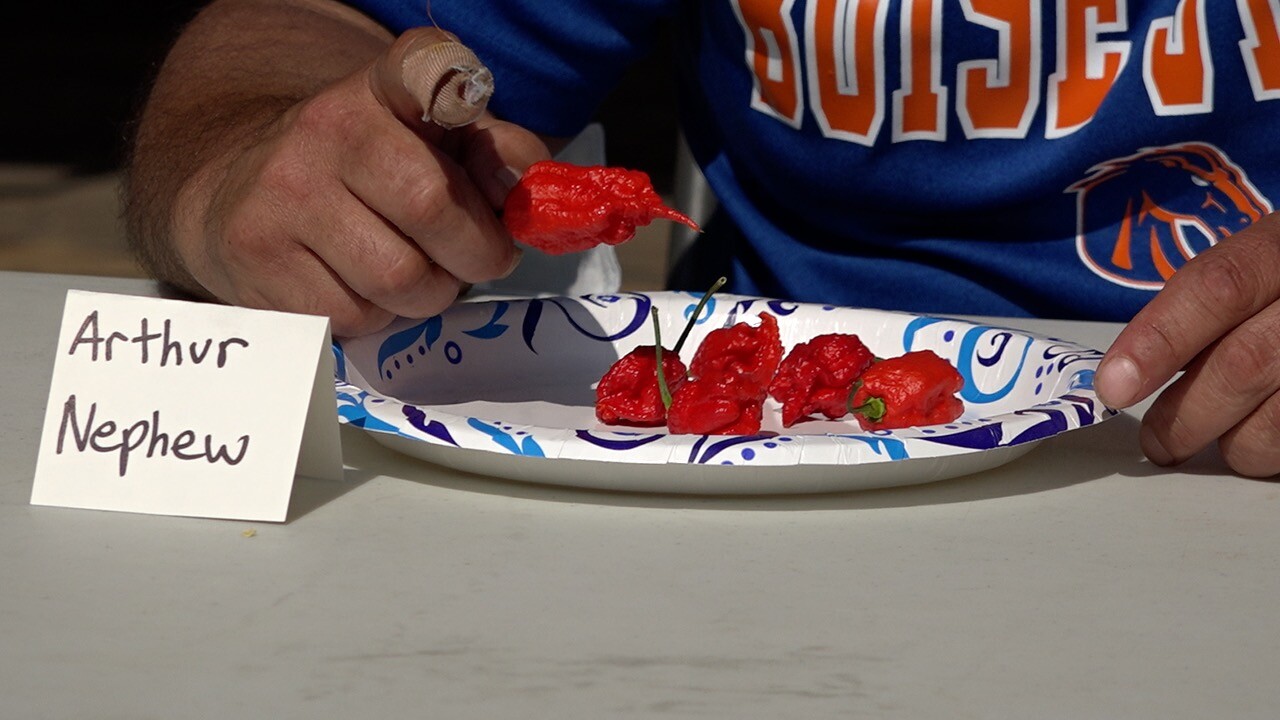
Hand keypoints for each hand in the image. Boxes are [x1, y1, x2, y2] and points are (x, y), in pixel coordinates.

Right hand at [173, 27, 548, 335]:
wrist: (244, 192)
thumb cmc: (372, 174)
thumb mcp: (439, 144)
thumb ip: (497, 156)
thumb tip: (523, 190)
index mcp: (385, 88)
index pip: (424, 65)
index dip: (451, 83)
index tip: (462, 110)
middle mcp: (328, 125)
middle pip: (432, 205)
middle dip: (476, 254)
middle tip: (477, 259)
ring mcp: (284, 189)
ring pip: (398, 279)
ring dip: (429, 295)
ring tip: (420, 276)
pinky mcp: (255, 253)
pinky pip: (355, 316)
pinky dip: (378, 319)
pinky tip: (365, 290)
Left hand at [1095, 213, 1279, 476]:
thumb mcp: (1258, 264)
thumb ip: (1202, 305)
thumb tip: (1125, 374)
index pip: (1218, 287)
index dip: (1159, 340)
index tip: (1114, 386)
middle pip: (1244, 362)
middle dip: (1184, 415)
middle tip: (1156, 442)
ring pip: (1278, 420)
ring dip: (1232, 444)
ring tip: (1211, 440)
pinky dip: (1270, 451)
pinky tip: (1257, 436)